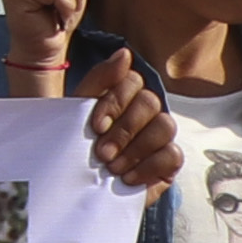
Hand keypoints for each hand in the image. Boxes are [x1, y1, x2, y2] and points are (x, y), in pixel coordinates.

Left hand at [81, 57, 178, 188]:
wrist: (68, 189)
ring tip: (111, 167)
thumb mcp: (76, 113)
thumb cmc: (71, 148)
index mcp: (122, 96)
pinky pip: (172, 155)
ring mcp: (158, 137)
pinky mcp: (167, 164)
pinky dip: (149, 166)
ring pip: (165, 126)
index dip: (115, 102)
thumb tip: (124, 52)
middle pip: (150, 102)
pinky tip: (127, 178)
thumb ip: (99, 80)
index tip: (95, 126)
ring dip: (135, 148)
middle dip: (124, 129)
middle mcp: (145, 113)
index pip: (133, 81)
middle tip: (101, 153)